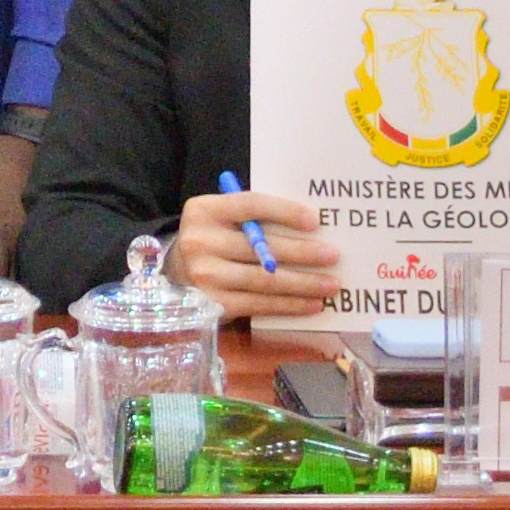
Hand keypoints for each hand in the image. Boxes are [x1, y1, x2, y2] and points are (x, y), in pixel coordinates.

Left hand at [0, 132, 36, 277]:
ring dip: (13, 288)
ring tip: (1, 298)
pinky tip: (17, 280)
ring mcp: (35, 237)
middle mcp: (20, 239)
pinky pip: (34, 260)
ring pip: (26, 273)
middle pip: (11, 279)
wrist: (22, 152)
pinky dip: (26, 272)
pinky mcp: (43, 232)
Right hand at [170, 188, 334, 322]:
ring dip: (304, 283)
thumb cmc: (213, 240)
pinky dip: (290, 305)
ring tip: (332, 284)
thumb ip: (253, 218)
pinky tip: (312, 304)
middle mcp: (200, 241)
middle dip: (303, 252)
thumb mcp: (222, 219)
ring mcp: (205, 275)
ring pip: (265, 280)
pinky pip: (259, 304)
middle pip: (261, 247)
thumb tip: (309, 228)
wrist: (176, 274)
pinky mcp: (213, 304)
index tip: (315, 221)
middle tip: (333, 255)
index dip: (284, 212)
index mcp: (205, 210)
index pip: (250, 205)